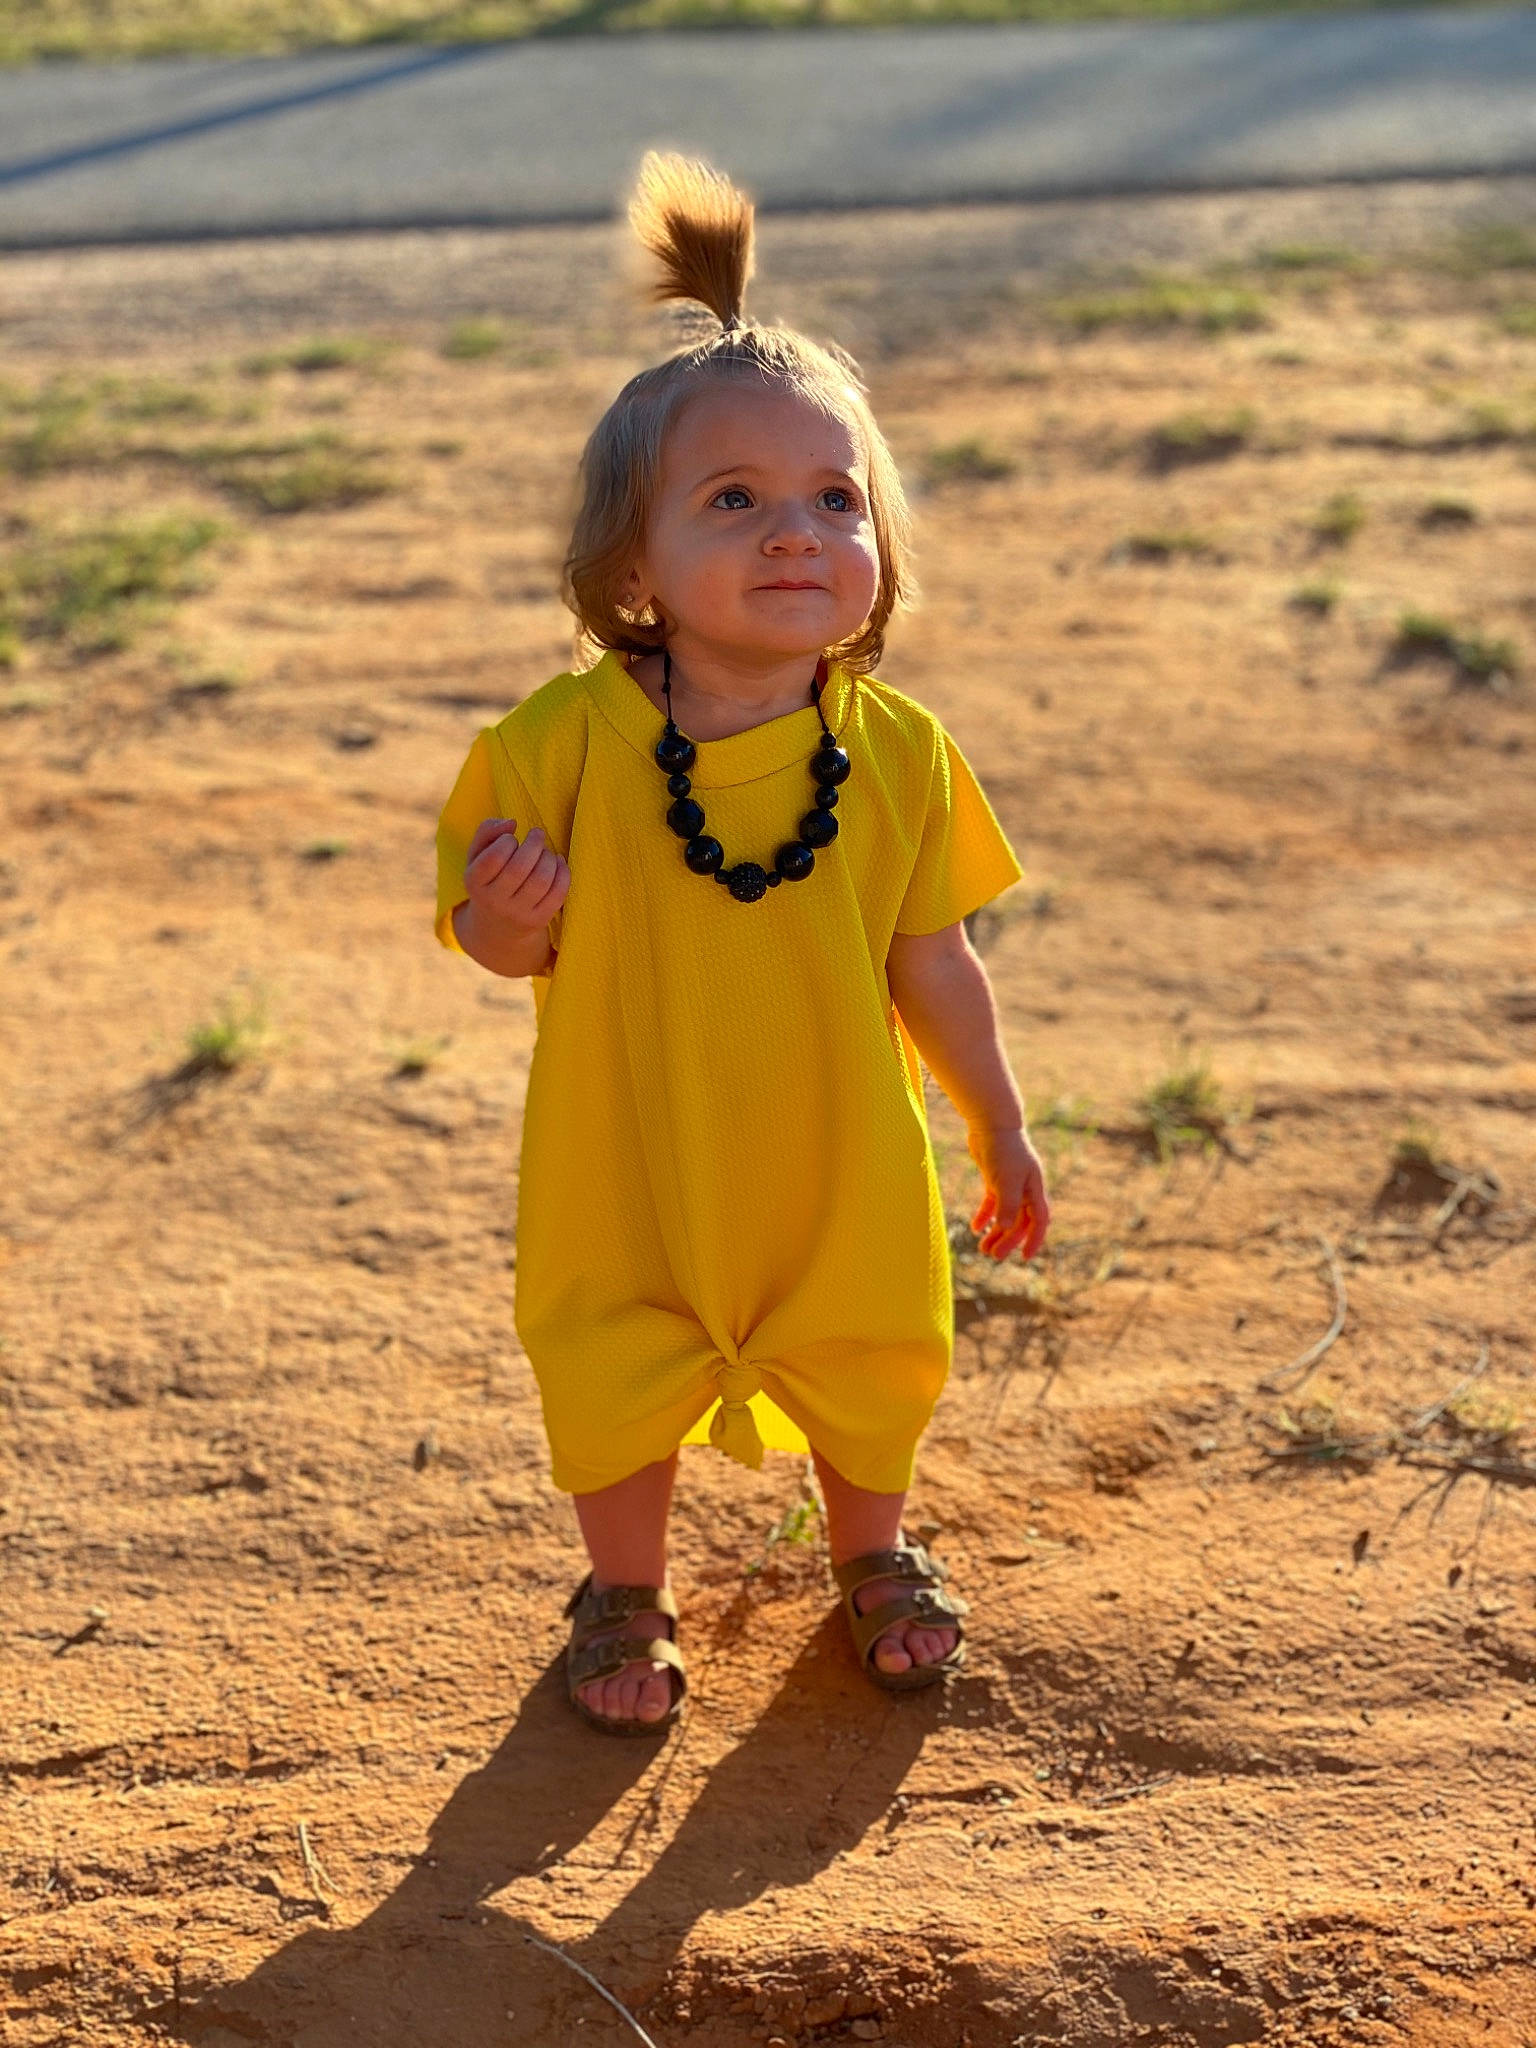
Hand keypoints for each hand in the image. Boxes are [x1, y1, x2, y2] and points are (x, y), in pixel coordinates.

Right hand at [463, 816, 569, 931]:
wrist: (497, 927)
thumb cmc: (488, 880)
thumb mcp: (477, 856)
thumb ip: (487, 831)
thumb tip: (511, 822)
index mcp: (474, 883)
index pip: (493, 858)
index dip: (507, 841)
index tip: (511, 838)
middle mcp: (494, 902)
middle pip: (520, 868)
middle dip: (534, 843)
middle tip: (537, 834)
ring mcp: (517, 914)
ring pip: (541, 880)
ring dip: (549, 857)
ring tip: (545, 851)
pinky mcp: (538, 921)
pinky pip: (558, 893)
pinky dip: (563, 871)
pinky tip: (557, 862)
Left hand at [967, 1122, 1050, 1261]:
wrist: (990, 1122)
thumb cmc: (1003, 1149)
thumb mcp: (1006, 1178)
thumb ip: (1007, 1203)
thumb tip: (1004, 1227)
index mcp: (1034, 1189)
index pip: (1039, 1220)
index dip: (1034, 1240)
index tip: (1025, 1257)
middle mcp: (1025, 1188)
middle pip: (1019, 1221)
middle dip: (1008, 1240)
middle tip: (993, 1256)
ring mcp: (1009, 1184)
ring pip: (1005, 1215)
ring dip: (995, 1232)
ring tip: (982, 1248)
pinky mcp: (994, 1178)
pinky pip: (992, 1203)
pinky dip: (984, 1215)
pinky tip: (975, 1227)